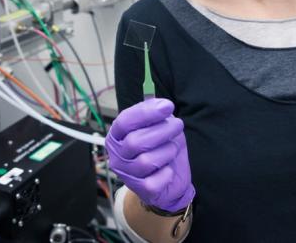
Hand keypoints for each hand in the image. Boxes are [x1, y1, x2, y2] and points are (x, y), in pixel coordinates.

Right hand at [105, 98, 194, 212]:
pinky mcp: (140, 190)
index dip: (146, 112)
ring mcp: (127, 174)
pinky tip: (168, 169)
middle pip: (135, 142)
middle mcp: (117, 155)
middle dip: (162, 131)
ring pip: (146, 161)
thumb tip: (162, 105)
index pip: (124, 121)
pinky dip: (166, 173)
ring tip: (173, 148)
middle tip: (178, 125)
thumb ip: (156, 114)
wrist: (167, 181)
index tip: (168, 106)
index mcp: (117, 136)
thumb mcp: (159, 127)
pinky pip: (154, 181)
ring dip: (167, 151)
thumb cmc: (160, 148)